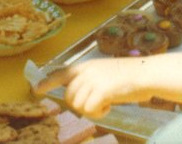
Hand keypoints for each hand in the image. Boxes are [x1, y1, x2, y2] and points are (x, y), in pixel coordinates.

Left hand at [36, 58, 152, 117]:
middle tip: (98, 103)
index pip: (61, 73)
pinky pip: (90, 110)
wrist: (145, 73)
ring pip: (78, 105)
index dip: (47, 82)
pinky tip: (109, 106)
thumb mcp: (104, 72)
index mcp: (86, 66)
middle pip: (69, 97)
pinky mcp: (101, 90)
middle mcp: (86, 72)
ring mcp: (92, 80)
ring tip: (106, 102)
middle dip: (80, 105)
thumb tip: (78, 96)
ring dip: (91, 110)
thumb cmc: (129, 75)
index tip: (36, 90)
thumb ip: (90, 81)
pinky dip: (99, 113)